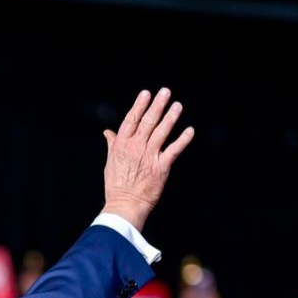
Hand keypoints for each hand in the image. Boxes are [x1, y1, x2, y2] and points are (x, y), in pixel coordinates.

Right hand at [102, 89, 193, 232]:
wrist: (125, 205)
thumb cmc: (116, 186)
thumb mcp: (110, 162)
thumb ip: (113, 144)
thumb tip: (108, 132)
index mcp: (122, 145)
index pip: (131, 119)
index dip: (140, 105)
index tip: (146, 93)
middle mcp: (136, 147)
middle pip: (148, 121)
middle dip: (158, 105)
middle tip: (166, 92)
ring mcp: (149, 156)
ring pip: (162, 132)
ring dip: (171, 117)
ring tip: (178, 106)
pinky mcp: (161, 167)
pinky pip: (174, 150)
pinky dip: (183, 140)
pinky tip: (189, 130)